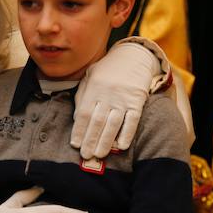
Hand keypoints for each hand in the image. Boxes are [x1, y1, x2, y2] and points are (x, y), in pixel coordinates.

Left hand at [72, 39, 161, 158]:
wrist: (133, 57)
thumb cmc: (107, 70)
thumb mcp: (90, 76)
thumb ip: (82, 95)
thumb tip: (76, 118)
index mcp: (93, 88)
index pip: (83, 113)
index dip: (79, 130)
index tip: (75, 144)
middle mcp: (107, 94)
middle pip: (97, 121)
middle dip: (90, 140)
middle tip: (86, 155)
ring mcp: (123, 98)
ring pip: (113, 123)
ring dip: (106, 141)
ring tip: (99, 154)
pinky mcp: (137, 100)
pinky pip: (132, 120)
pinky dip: (127, 133)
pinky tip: (121, 146)